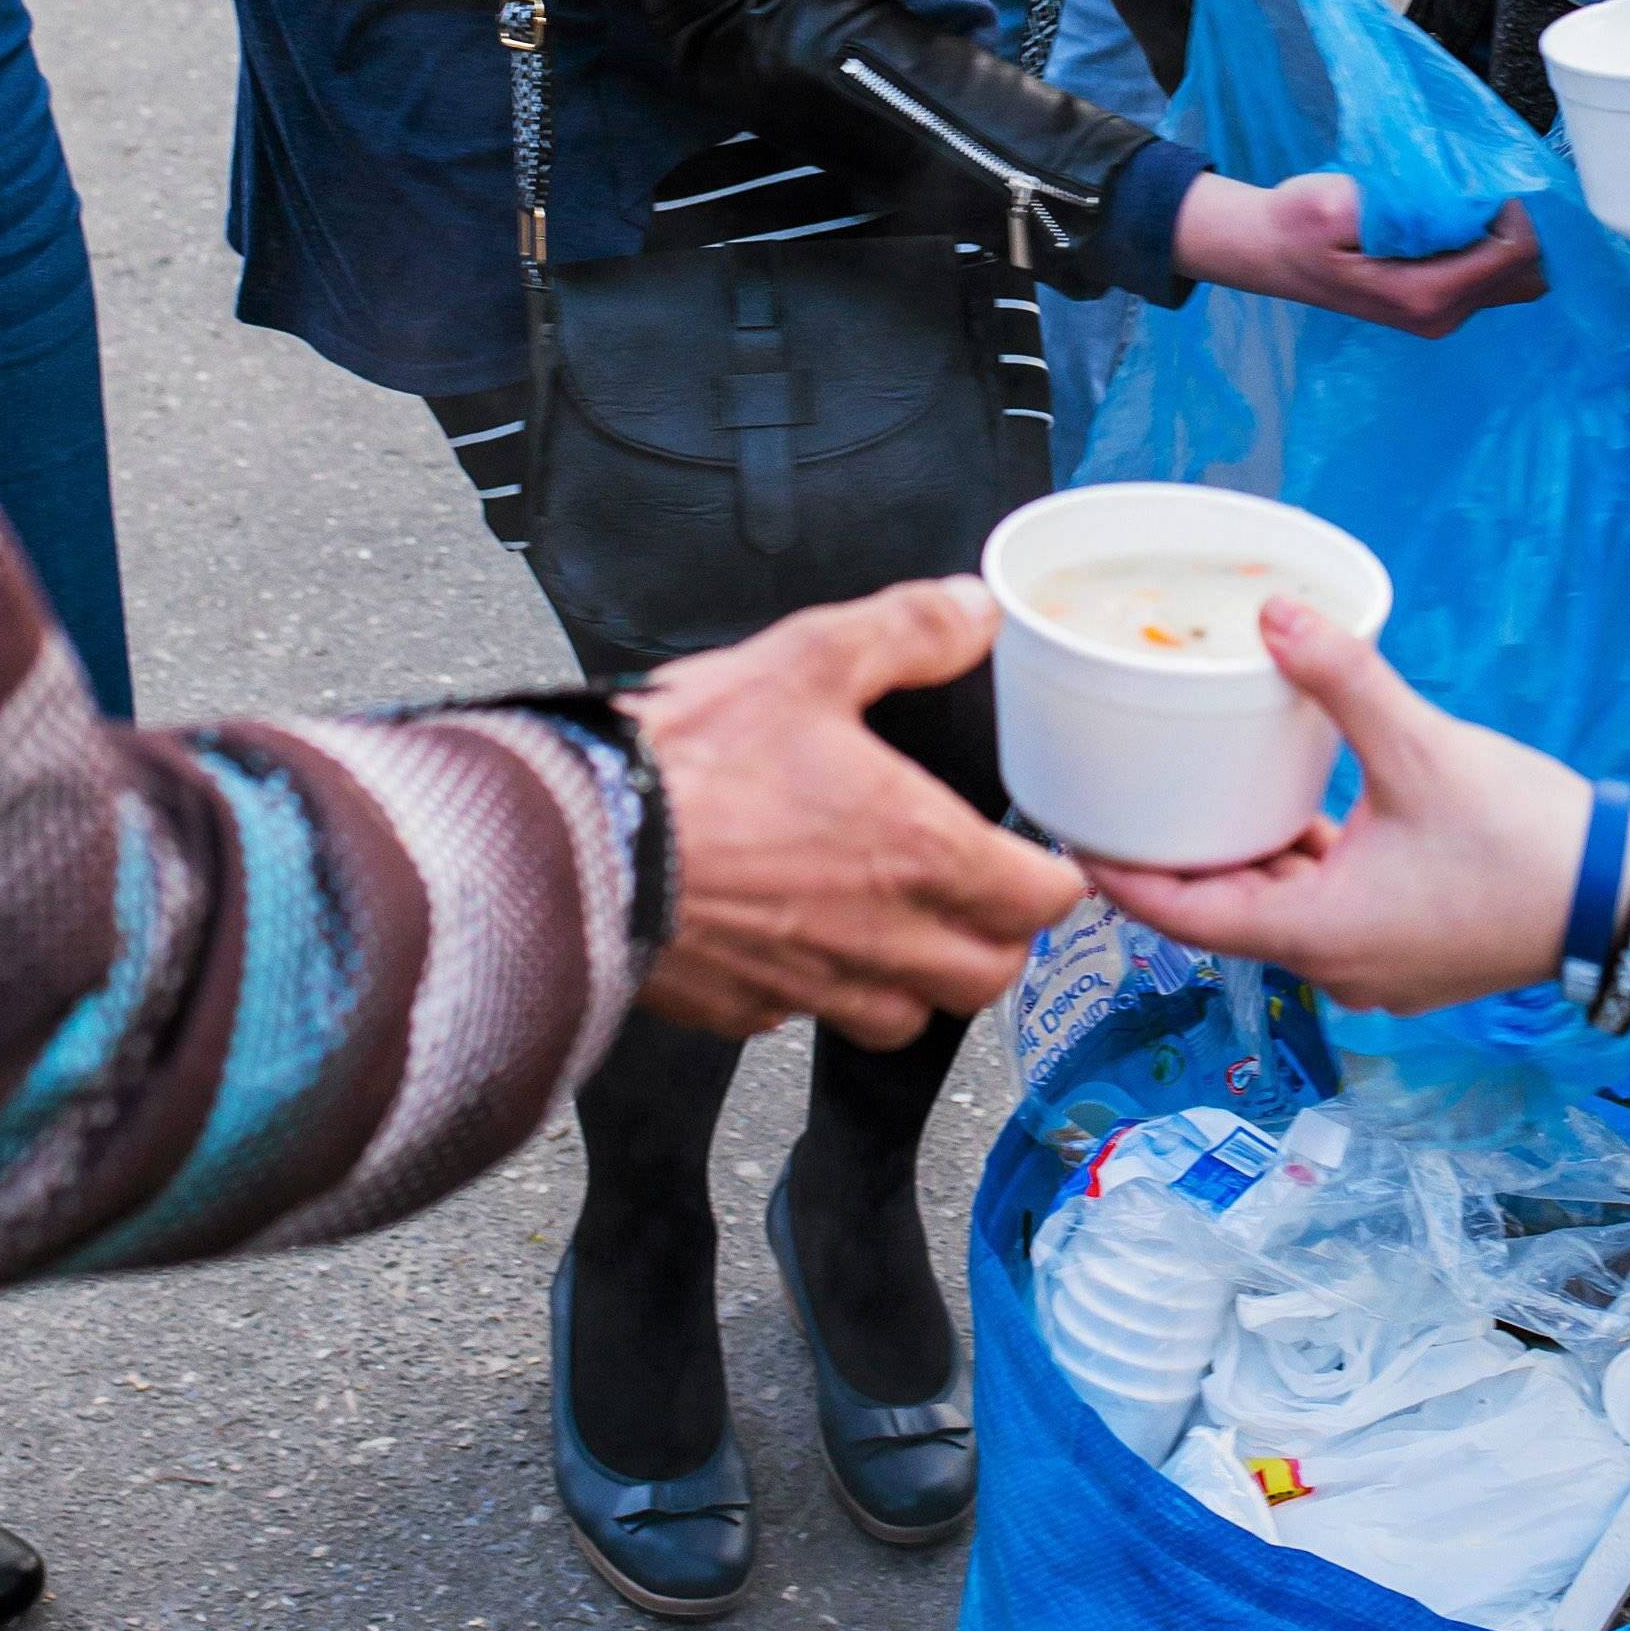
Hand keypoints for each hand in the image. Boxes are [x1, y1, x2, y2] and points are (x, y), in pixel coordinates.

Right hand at [625, 579, 1081, 1047]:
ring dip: (918, 980)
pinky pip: (808, 1019)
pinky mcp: (745, 1009)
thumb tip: (974, 611)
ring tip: (897, 927)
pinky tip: (796, 941)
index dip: (1052, 878)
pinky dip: (819, 991)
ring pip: (907, 1018)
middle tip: (980, 894)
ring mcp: (813, 986)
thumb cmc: (691, 762)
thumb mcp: (809, 660)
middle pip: (988, 976)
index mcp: (920, 853)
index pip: (1041, 902)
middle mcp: (882, 937)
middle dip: (998, 938)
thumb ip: (907, 632)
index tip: (1040, 856)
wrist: (577, 845)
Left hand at [1101, 596, 1588, 1005]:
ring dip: (1243, 863)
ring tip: (1198, 799)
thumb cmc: (1525, 841)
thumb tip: (1279, 610)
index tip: (1074, 842)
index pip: (1184, 918)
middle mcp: (1336, 964)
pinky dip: (1300, 868)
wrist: (1625, 899)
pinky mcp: (1410, 950)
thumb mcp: (1421, 746)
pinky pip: (1328, 910)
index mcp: (1319, 933)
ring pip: (1280, 912)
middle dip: (1176, 864)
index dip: (1123, 879)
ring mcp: (1375, 965)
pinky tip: (1297, 815)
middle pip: (1225, 916)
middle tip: (1126, 805)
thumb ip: (1343, 677)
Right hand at [1171, 168, 1546, 334]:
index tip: (1478, 182)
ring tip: (1468, 205)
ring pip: (1516, 277)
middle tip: (1479, 191)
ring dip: (1506, 237)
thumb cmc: (1296, 225)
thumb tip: (1456, 197)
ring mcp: (1443, 316)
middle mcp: (1441, 315)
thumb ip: (1396, 205)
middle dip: (1517, 225)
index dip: (1512, 209)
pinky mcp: (1441, 305)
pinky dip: (1491, 246)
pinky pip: (1493, 278)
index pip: (1514, 253)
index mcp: (1423, 295)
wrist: (1271, 253)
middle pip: (1528, 272)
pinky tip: (1456, 220)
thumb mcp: (1330, 201)